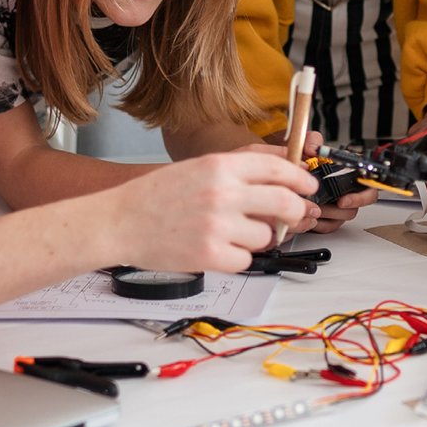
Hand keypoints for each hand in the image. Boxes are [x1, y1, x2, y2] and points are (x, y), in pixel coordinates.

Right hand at [104, 148, 318, 273]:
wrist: (119, 221)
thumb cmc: (156, 195)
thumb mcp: (199, 167)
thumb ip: (239, 168)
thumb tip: (283, 170)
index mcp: (220, 166)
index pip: (278, 168)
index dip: (299, 179)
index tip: (307, 187)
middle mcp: (222, 193)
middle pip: (284, 204)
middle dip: (296, 212)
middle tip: (294, 216)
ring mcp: (217, 226)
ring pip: (266, 237)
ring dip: (258, 238)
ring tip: (232, 233)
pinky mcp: (210, 255)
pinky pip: (246, 260)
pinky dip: (237, 258)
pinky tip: (217, 248)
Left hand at [243, 130, 375, 231]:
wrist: (272, 177)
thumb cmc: (289, 161)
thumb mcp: (300, 144)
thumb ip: (310, 140)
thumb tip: (314, 147)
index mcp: (342, 171)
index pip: (366, 185)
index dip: (361, 195)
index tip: (344, 198)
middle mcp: (340, 189)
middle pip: (356, 205)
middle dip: (344, 208)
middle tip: (332, 204)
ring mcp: (332, 205)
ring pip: (342, 218)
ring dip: (328, 215)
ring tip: (314, 207)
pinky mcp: (322, 218)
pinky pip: (327, 226)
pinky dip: (318, 224)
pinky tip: (308, 216)